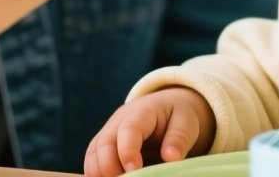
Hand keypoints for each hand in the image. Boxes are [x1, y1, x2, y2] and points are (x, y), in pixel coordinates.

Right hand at [85, 87, 214, 175]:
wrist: (163, 109)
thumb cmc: (175, 116)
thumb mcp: (185, 121)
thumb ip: (179, 137)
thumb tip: (171, 157)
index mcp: (141, 112)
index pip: (128, 130)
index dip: (128, 151)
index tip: (134, 170)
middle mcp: (117, 122)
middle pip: (103, 145)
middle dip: (110, 168)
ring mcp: (107, 135)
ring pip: (93, 156)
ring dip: (101, 174)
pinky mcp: (101, 149)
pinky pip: (92, 164)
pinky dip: (98, 176)